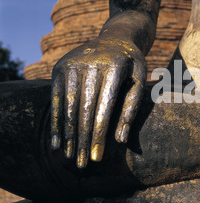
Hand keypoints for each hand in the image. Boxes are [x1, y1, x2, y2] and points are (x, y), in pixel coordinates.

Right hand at [50, 36, 145, 167]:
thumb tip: (120, 140)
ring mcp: (72, 63)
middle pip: (85, 109)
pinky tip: (56, 141)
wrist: (116, 37)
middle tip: (82, 165)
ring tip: (70, 157)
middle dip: (83, 139)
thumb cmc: (132, 66)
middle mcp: (91, 62)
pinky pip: (55, 98)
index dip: (100, 134)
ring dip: (68, 134)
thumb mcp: (140, 82)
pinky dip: (56, 121)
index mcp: (116, 65)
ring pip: (68, 106)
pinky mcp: (60, 67)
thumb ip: (131, 109)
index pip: (105, 106)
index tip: (98, 157)